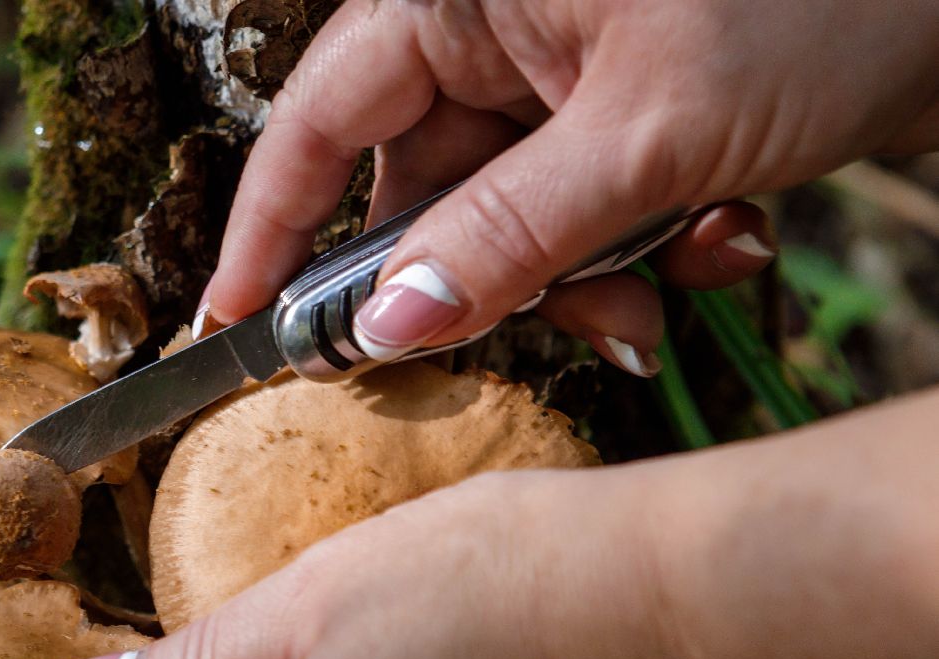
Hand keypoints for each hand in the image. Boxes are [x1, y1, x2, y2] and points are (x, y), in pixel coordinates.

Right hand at [200, 0, 938, 374]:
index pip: (319, 120)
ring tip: (669, 285)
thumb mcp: (649, 132)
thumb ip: (504, 239)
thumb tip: (389, 325)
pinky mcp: (630, 113)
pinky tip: (720, 242)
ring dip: (581, 280)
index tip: (234, 324)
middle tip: (520, 332)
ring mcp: (567, 73)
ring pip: (510, 222)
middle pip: (422, 192)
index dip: (270, 227)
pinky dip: (638, 254)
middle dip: (483, 280)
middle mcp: (501, 28)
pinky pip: (585, 216)